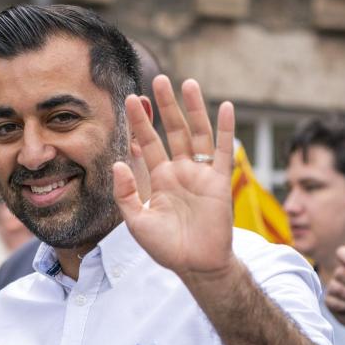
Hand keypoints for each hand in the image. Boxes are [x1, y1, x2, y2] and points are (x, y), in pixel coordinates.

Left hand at [113, 75, 235, 284]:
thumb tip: (118, 162)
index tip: (129, 100)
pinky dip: (225, 129)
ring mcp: (200, 173)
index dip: (138, 123)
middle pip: (172, 130)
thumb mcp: (136, 221)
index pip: (146, 144)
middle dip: (165, 106)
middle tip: (158, 79)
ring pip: (197, 133)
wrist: (194, 264)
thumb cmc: (165, 246)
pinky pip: (222, 151)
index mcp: (157, 178)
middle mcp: (179, 170)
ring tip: (187, 83)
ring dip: (193, 109)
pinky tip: (226, 107)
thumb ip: (126, 193)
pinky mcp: (219, 181)